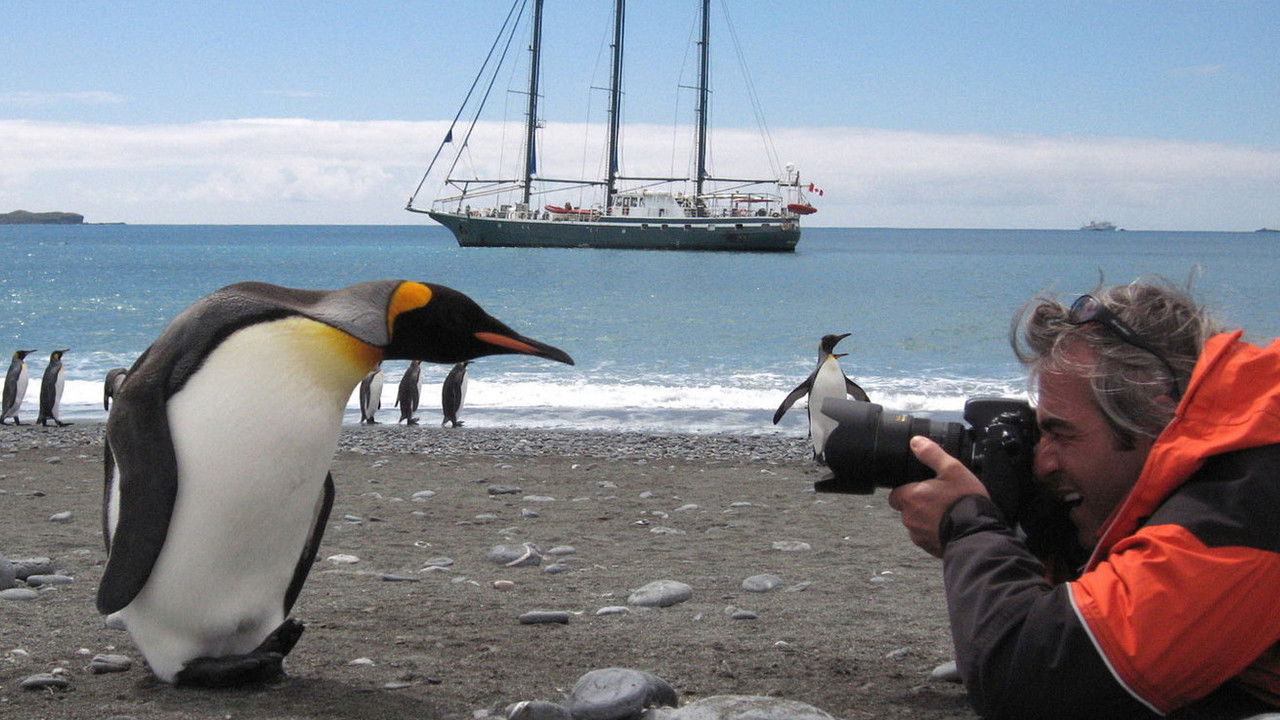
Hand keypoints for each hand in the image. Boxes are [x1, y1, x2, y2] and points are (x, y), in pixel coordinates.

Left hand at [887, 436, 989, 556]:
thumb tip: (916, 441)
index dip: (908, 490)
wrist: (978, 533)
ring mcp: (919, 536)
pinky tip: (951, 527)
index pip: (896, 494)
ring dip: (927, 520)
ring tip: (948, 514)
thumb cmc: (964, 500)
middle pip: (906, 510)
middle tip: (939, 500)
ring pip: (916, 525)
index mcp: (911, 498)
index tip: (923, 488)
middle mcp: (910, 518)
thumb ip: (932, 454)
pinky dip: (935, 533)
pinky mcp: (929, 548)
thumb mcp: (952, 469)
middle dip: (918, 505)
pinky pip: (927, 538)